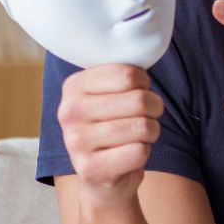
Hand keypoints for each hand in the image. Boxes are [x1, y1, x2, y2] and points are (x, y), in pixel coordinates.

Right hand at [57, 64, 164, 201]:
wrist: (102, 177)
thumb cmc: (113, 126)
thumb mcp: (109, 94)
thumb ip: (121, 73)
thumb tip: (145, 46)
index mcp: (73, 86)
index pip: (128, 74)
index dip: (145, 84)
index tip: (139, 92)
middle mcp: (69, 112)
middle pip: (139, 100)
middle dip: (155, 109)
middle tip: (147, 117)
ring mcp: (76, 142)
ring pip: (143, 126)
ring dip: (152, 131)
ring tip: (139, 136)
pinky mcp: (90, 170)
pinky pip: (139, 152)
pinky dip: (144, 153)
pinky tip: (129, 155)